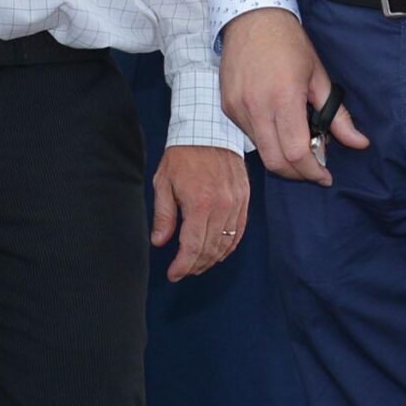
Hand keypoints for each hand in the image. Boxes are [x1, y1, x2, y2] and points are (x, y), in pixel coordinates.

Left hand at [155, 144, 249, 280]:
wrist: (208, 131)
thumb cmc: (182, 156)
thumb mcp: (163, 183)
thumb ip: (163, 216)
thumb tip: (160, 242)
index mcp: (199, 204)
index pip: (193, 247)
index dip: (182, 266)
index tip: (173, 274)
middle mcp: (222, 208)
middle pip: (211, 250)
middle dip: (195, 266)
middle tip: (183, 271)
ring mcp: (236, 205)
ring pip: (227, 245)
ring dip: (211, 260)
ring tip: (196, 264)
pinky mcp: (245, 201)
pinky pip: (239, 232)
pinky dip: (228, 247)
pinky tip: (217, 252)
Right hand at [219, 7, 366, 184]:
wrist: (251, 18)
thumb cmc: (288, 43)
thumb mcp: (320, 77)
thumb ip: (338, 116)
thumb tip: (360, 143)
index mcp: (283, 98)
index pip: (296, 152)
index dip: (313, 171)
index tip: (325, 176)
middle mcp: (256, 106)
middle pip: (275, 161)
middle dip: (297, 173)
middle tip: (313, 168)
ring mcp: (237, 107)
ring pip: (261, 150)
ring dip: (281, 155)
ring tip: (297, 140)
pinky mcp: (227, 105)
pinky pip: (248, 133)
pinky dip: (266, 138)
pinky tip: (277, 123)